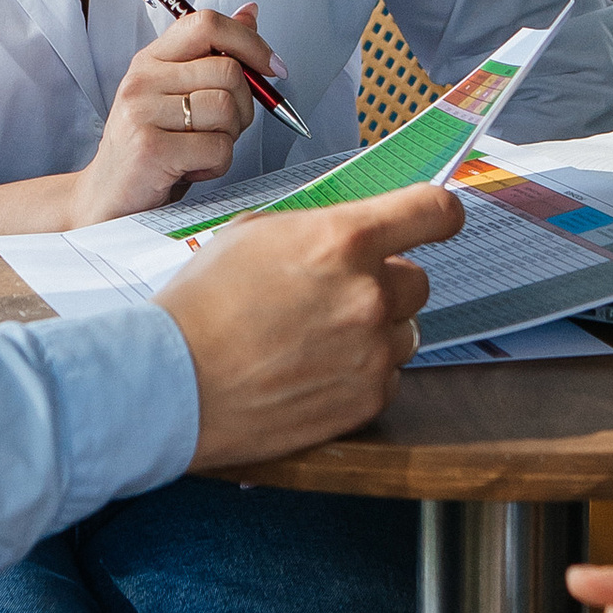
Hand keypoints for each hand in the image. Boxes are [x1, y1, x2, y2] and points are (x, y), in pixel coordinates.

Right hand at [75, 4, 283, 220]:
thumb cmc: (151, 148)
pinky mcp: (150, 148)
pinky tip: (192, 168)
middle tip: (221, 130)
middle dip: (244, 107)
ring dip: (228, 139)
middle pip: (228, 71)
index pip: (206, 23)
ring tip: (200, 150)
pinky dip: (217, 164)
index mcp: (152, 60)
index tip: (271, 67)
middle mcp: (143, 80)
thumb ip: (213, 56)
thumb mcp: (179, 95)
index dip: (249, 42)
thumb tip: (250, 13)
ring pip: (227, 110)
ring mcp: (142, 112)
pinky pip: (218, 148)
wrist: (108, 199)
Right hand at [169, 184, 458, 471]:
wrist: (173, 382)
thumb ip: (317, 229)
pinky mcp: (366, 400)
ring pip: (405, 332)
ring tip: (316, 340)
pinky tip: (314, 371)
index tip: (438, 221)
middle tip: (334, 296)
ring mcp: (372, 351)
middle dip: (384, 284)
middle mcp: (369, 295)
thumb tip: (350, 232)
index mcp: (342, 240)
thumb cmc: (201, 306)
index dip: (439, 215)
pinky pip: (387, 376)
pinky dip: (361, 373)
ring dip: (374, 332)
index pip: (432, 212)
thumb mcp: (253, 234)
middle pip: (417, 281)